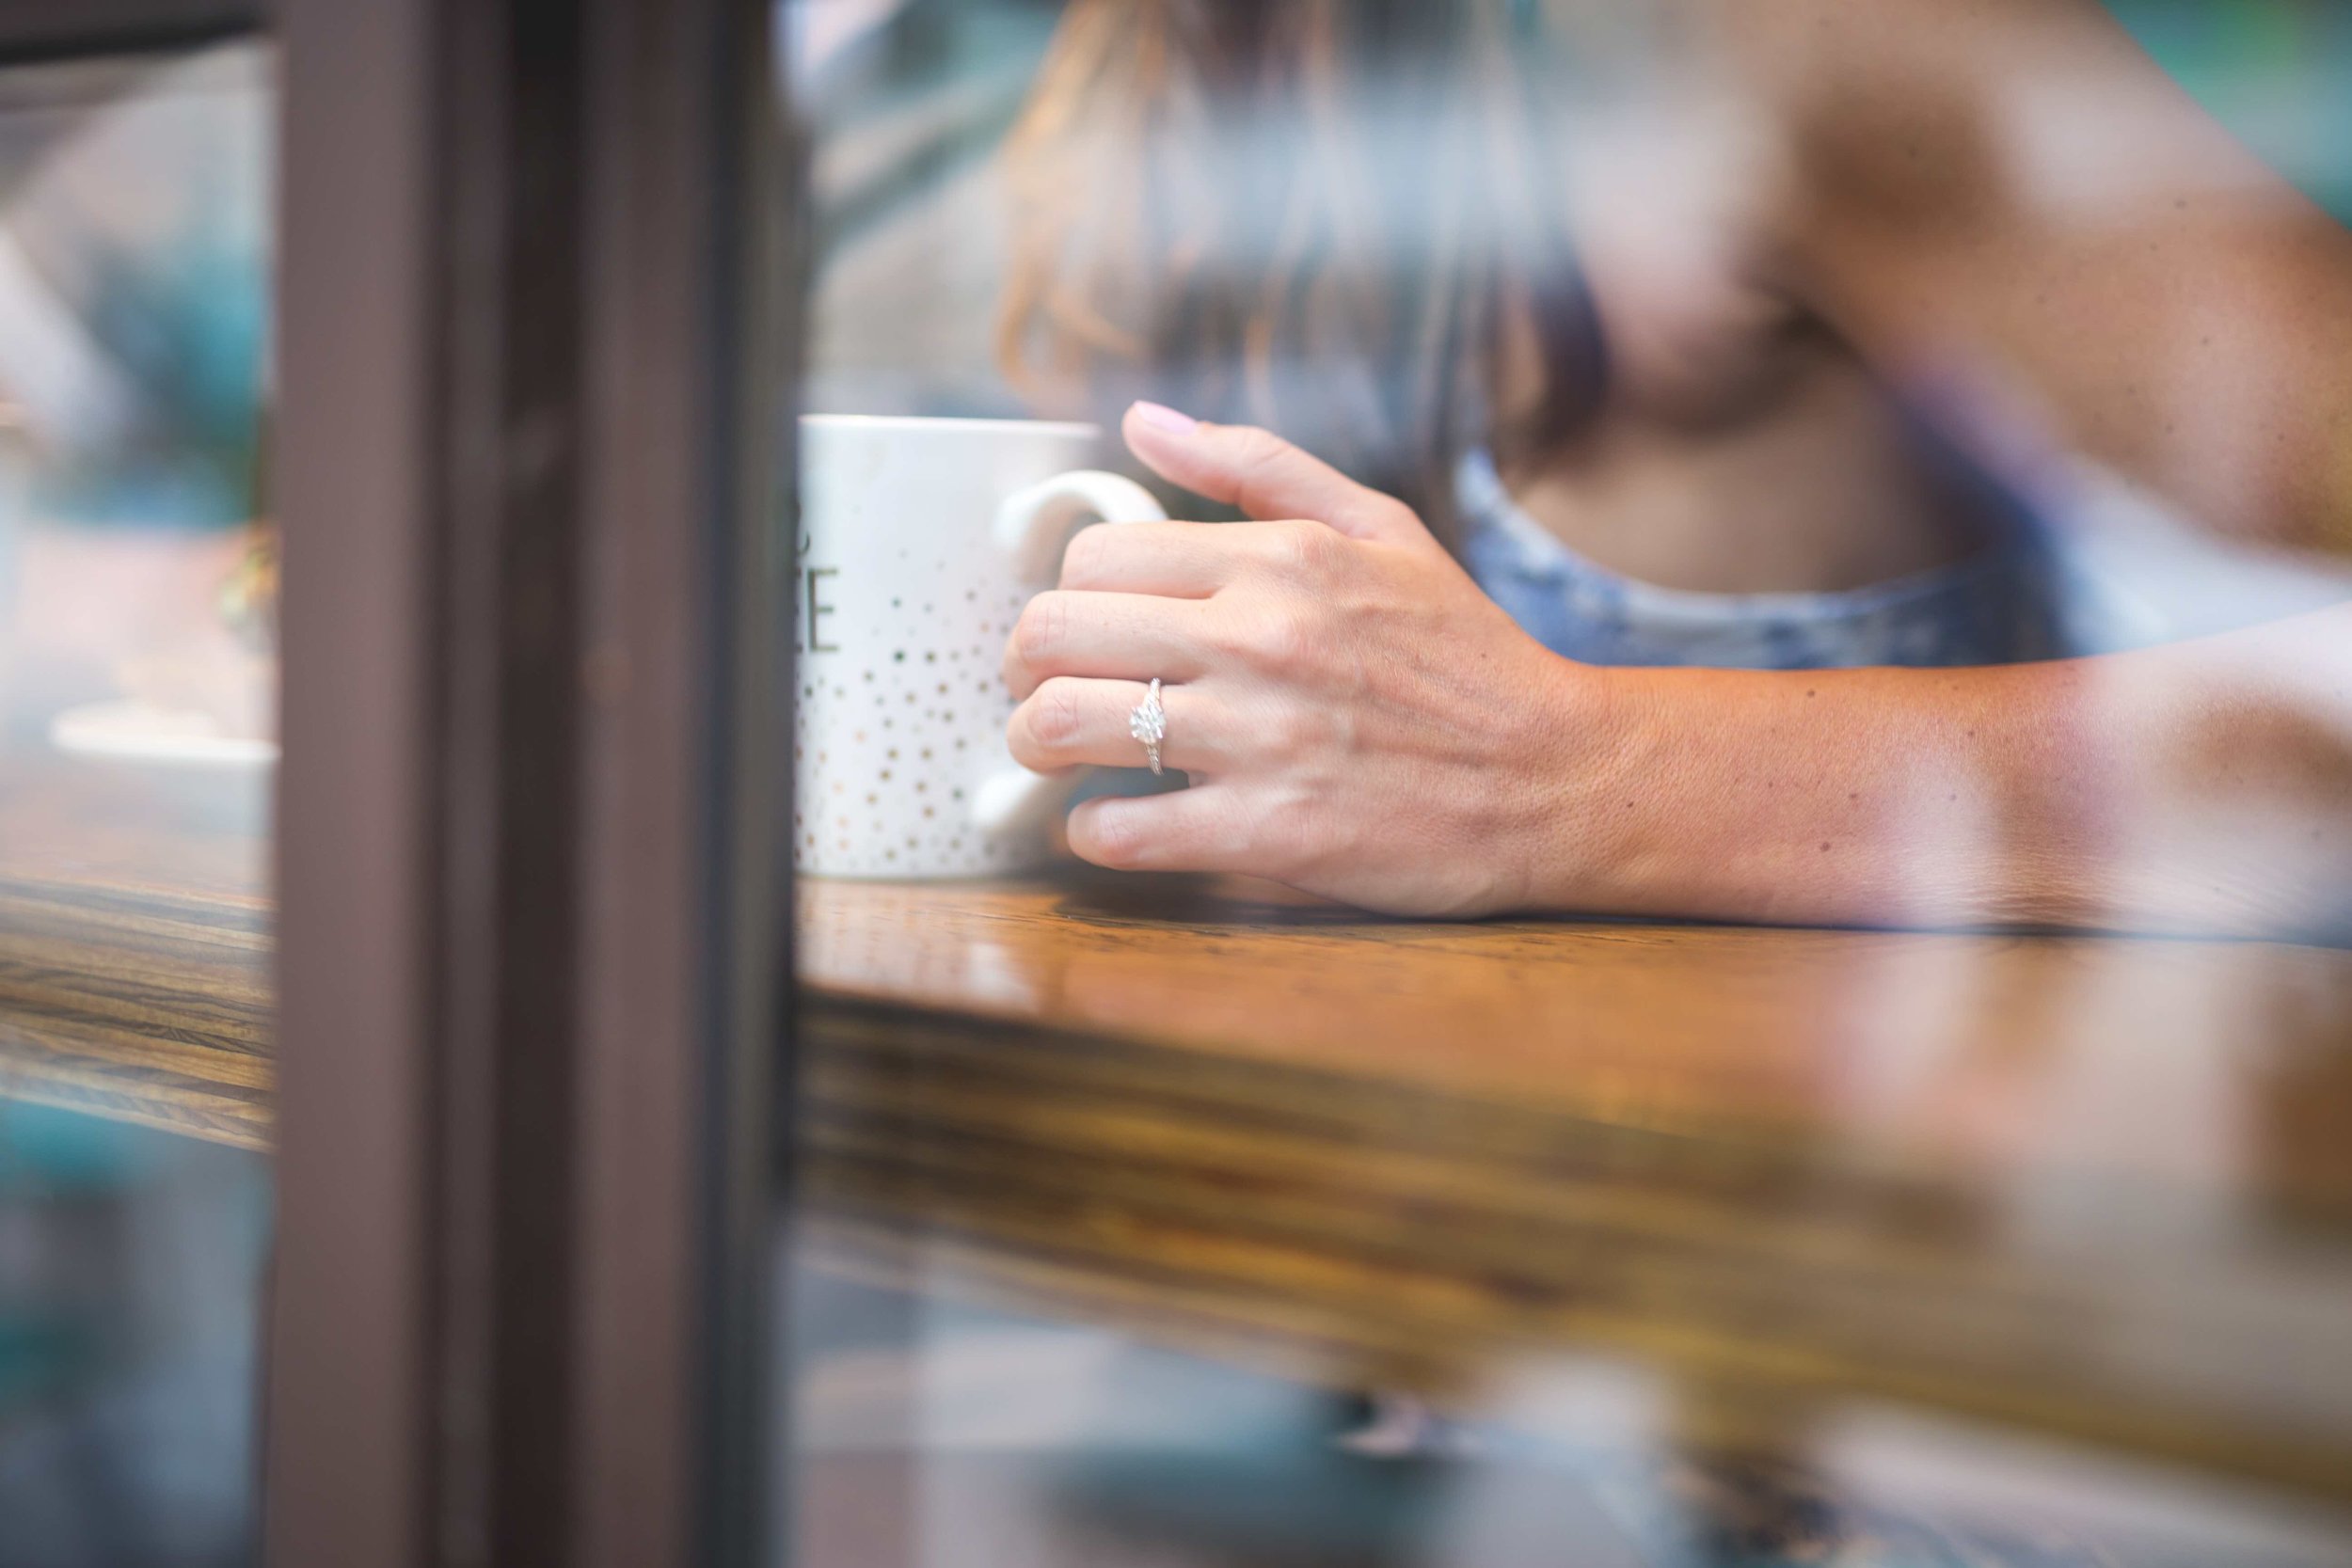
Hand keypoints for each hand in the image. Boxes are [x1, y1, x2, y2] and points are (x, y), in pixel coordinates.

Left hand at [1002, 402, 1611, 915]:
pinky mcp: (1272, 833)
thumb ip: (1257, 469)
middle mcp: (1260, 639)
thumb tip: (1142, 422)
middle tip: (1044, 692)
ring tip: (1059, 756)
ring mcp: (1262, 739)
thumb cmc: (1466, 656)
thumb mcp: (1383, 528)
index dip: (1067, 597)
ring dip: (1037, 747)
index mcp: (1280, 561)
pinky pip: (1121, 828)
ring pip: (1064, 725)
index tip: (1083, 632)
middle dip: (1024, 668)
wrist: (1558, 776)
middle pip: (1052, 633)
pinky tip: (1116, 823)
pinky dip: (1095, 832)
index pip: (1091, 556)